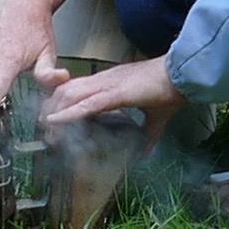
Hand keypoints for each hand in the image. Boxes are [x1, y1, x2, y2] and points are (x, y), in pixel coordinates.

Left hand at [45, 54, 177, 128]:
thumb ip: (148, 136)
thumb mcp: (155, 118)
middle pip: (66, 91)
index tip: (54, 120)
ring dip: (55, 112)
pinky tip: (56, 121)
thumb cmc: (171, 91)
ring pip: (69, 94)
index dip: (63, 103)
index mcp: (111, 83)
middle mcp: (104, 80)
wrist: (183, 75)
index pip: (78, 90)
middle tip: (45, 128)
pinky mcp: (114, 92)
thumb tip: (145, 153)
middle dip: (51, 108)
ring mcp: (107, 84)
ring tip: (46, 128)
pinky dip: (68, 113)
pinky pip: (85, 103)